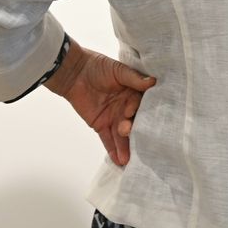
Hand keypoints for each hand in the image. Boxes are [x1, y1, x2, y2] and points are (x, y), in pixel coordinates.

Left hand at [43, 39, 155, 165]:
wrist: (74, 73)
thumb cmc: (98, 66)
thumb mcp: (118, 70)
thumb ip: (134, 78)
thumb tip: (153, 82)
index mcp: (134, 93)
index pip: (141, 104)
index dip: (137, 108)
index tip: (133, 111)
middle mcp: (126, 107)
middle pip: (133, 121)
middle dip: (133, 130)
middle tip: (127, 132)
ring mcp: (114, 118)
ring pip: (122, 135)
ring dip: (125, 146)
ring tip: (128, 159)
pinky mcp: (101, 126)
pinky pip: (108, 140)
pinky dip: (113, 151)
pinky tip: (119, 161)